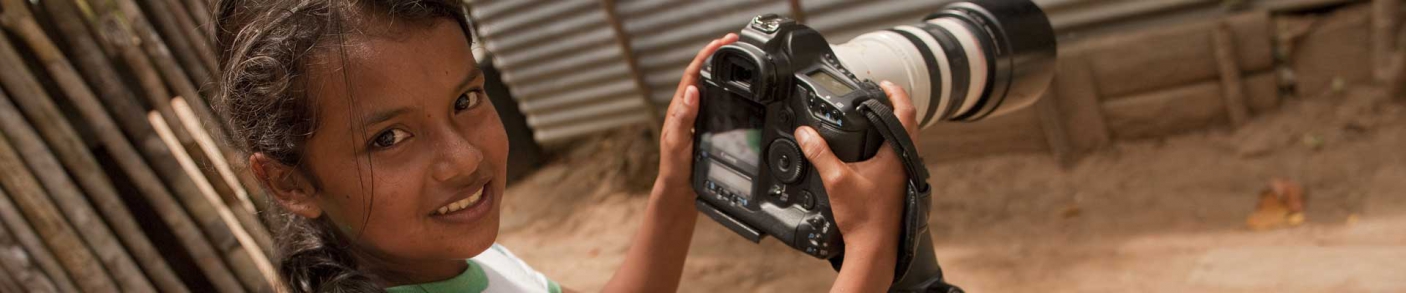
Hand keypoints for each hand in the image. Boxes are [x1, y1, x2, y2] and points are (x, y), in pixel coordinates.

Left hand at [656, 33, 738, 190]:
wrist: (680, 189)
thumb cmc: (675, 167)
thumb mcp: (678, 141)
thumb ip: (684, 117)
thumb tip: (692, 91)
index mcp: (680, 107)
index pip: (693, 73)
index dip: (706, 55)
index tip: (722, 42)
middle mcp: (688, 108)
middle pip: (703, 74)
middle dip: (717, 55)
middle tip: (734, 41)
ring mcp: (697, 116)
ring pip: (711, 87)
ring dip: (723, 70)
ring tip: (738, 56)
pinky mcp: (705, 126)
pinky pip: (718, 102)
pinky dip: (727, 90)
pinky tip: (739, 90)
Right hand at [795, 81, 917, 274]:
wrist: (875, 247)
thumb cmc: (864, 218)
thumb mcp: (836, 179)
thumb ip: (819, 153)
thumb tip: (805, 133)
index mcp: (898, 154)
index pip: (905, 112)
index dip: (896, 93)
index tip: (883, 83)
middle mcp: (906, 161)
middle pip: (908, 122)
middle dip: (893, 104)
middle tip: (876, 93)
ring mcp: (904, 173)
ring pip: (905, 138)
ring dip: (892, 123)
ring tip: (873, 114)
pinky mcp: (899, 183)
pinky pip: (898, 153)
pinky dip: (889, 141)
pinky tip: (872, 146)